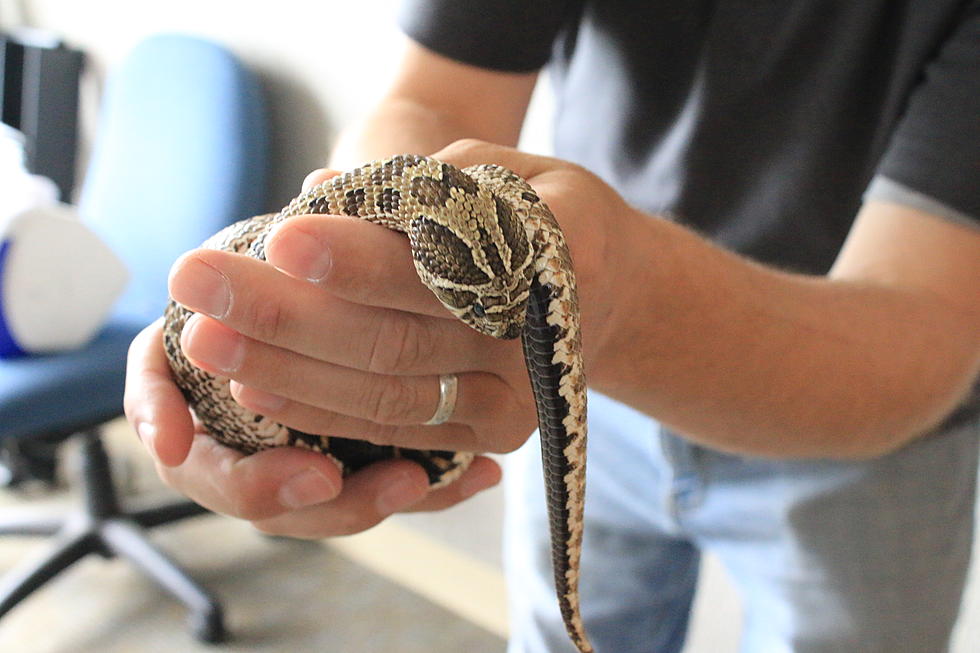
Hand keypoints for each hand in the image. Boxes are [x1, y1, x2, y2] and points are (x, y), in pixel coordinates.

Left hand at [125, 139, 631, 536]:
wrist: (608, 290)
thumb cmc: (545, 214)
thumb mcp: (507, 170)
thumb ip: (425, 181)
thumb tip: (315, 192)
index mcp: (554, 260)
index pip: (437, 265)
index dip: (356, 259)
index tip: (277, 236)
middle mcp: (535, 345)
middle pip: (395, 339)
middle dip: (286, 314)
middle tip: (196, 282)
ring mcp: (514, 402)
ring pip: (385, 394)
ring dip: (284, 368)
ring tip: (202, 335)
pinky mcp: (490, 436)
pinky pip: (396, 428)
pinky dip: (321, 409)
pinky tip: (254, 384)